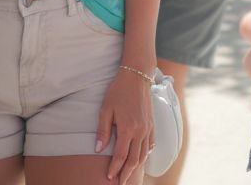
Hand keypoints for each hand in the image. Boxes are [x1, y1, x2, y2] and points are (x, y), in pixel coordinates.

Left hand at [96, 68, 152, 184]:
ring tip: (128, 174)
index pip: (121, 156)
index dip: (115, 168)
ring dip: (136, 166)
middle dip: (126, 173)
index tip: (109, 177)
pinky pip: (151, 145)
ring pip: (143, 154)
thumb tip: (98, 149)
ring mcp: (148, 128)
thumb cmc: (118, 90)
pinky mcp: (152, 124)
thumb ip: (103, 130)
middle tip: (120, 183)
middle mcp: (140, 131)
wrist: (137, 76)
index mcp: (127, 128)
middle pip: (133, 159)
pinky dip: (145, 155)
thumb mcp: (106, 108)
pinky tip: (140, 158)